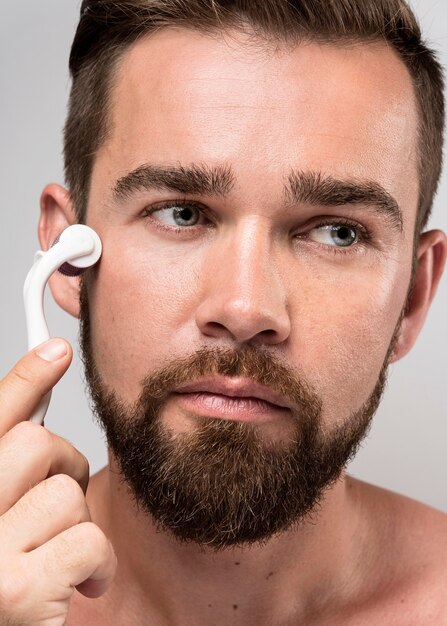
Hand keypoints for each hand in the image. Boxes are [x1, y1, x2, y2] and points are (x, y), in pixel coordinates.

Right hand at [0, 339, 116, 625]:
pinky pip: (88, 540)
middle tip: (55, 509)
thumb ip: (10, 471)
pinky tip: (81, 585)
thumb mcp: (1, 521)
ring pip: (66, 491)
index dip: (26, 379)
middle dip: (62, 468)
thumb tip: (37, 411)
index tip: (56, 349)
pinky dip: (98, 565)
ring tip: (57, 558)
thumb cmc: (7, 585)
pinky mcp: (17, 588)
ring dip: (76, 526)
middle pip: (36, 443)